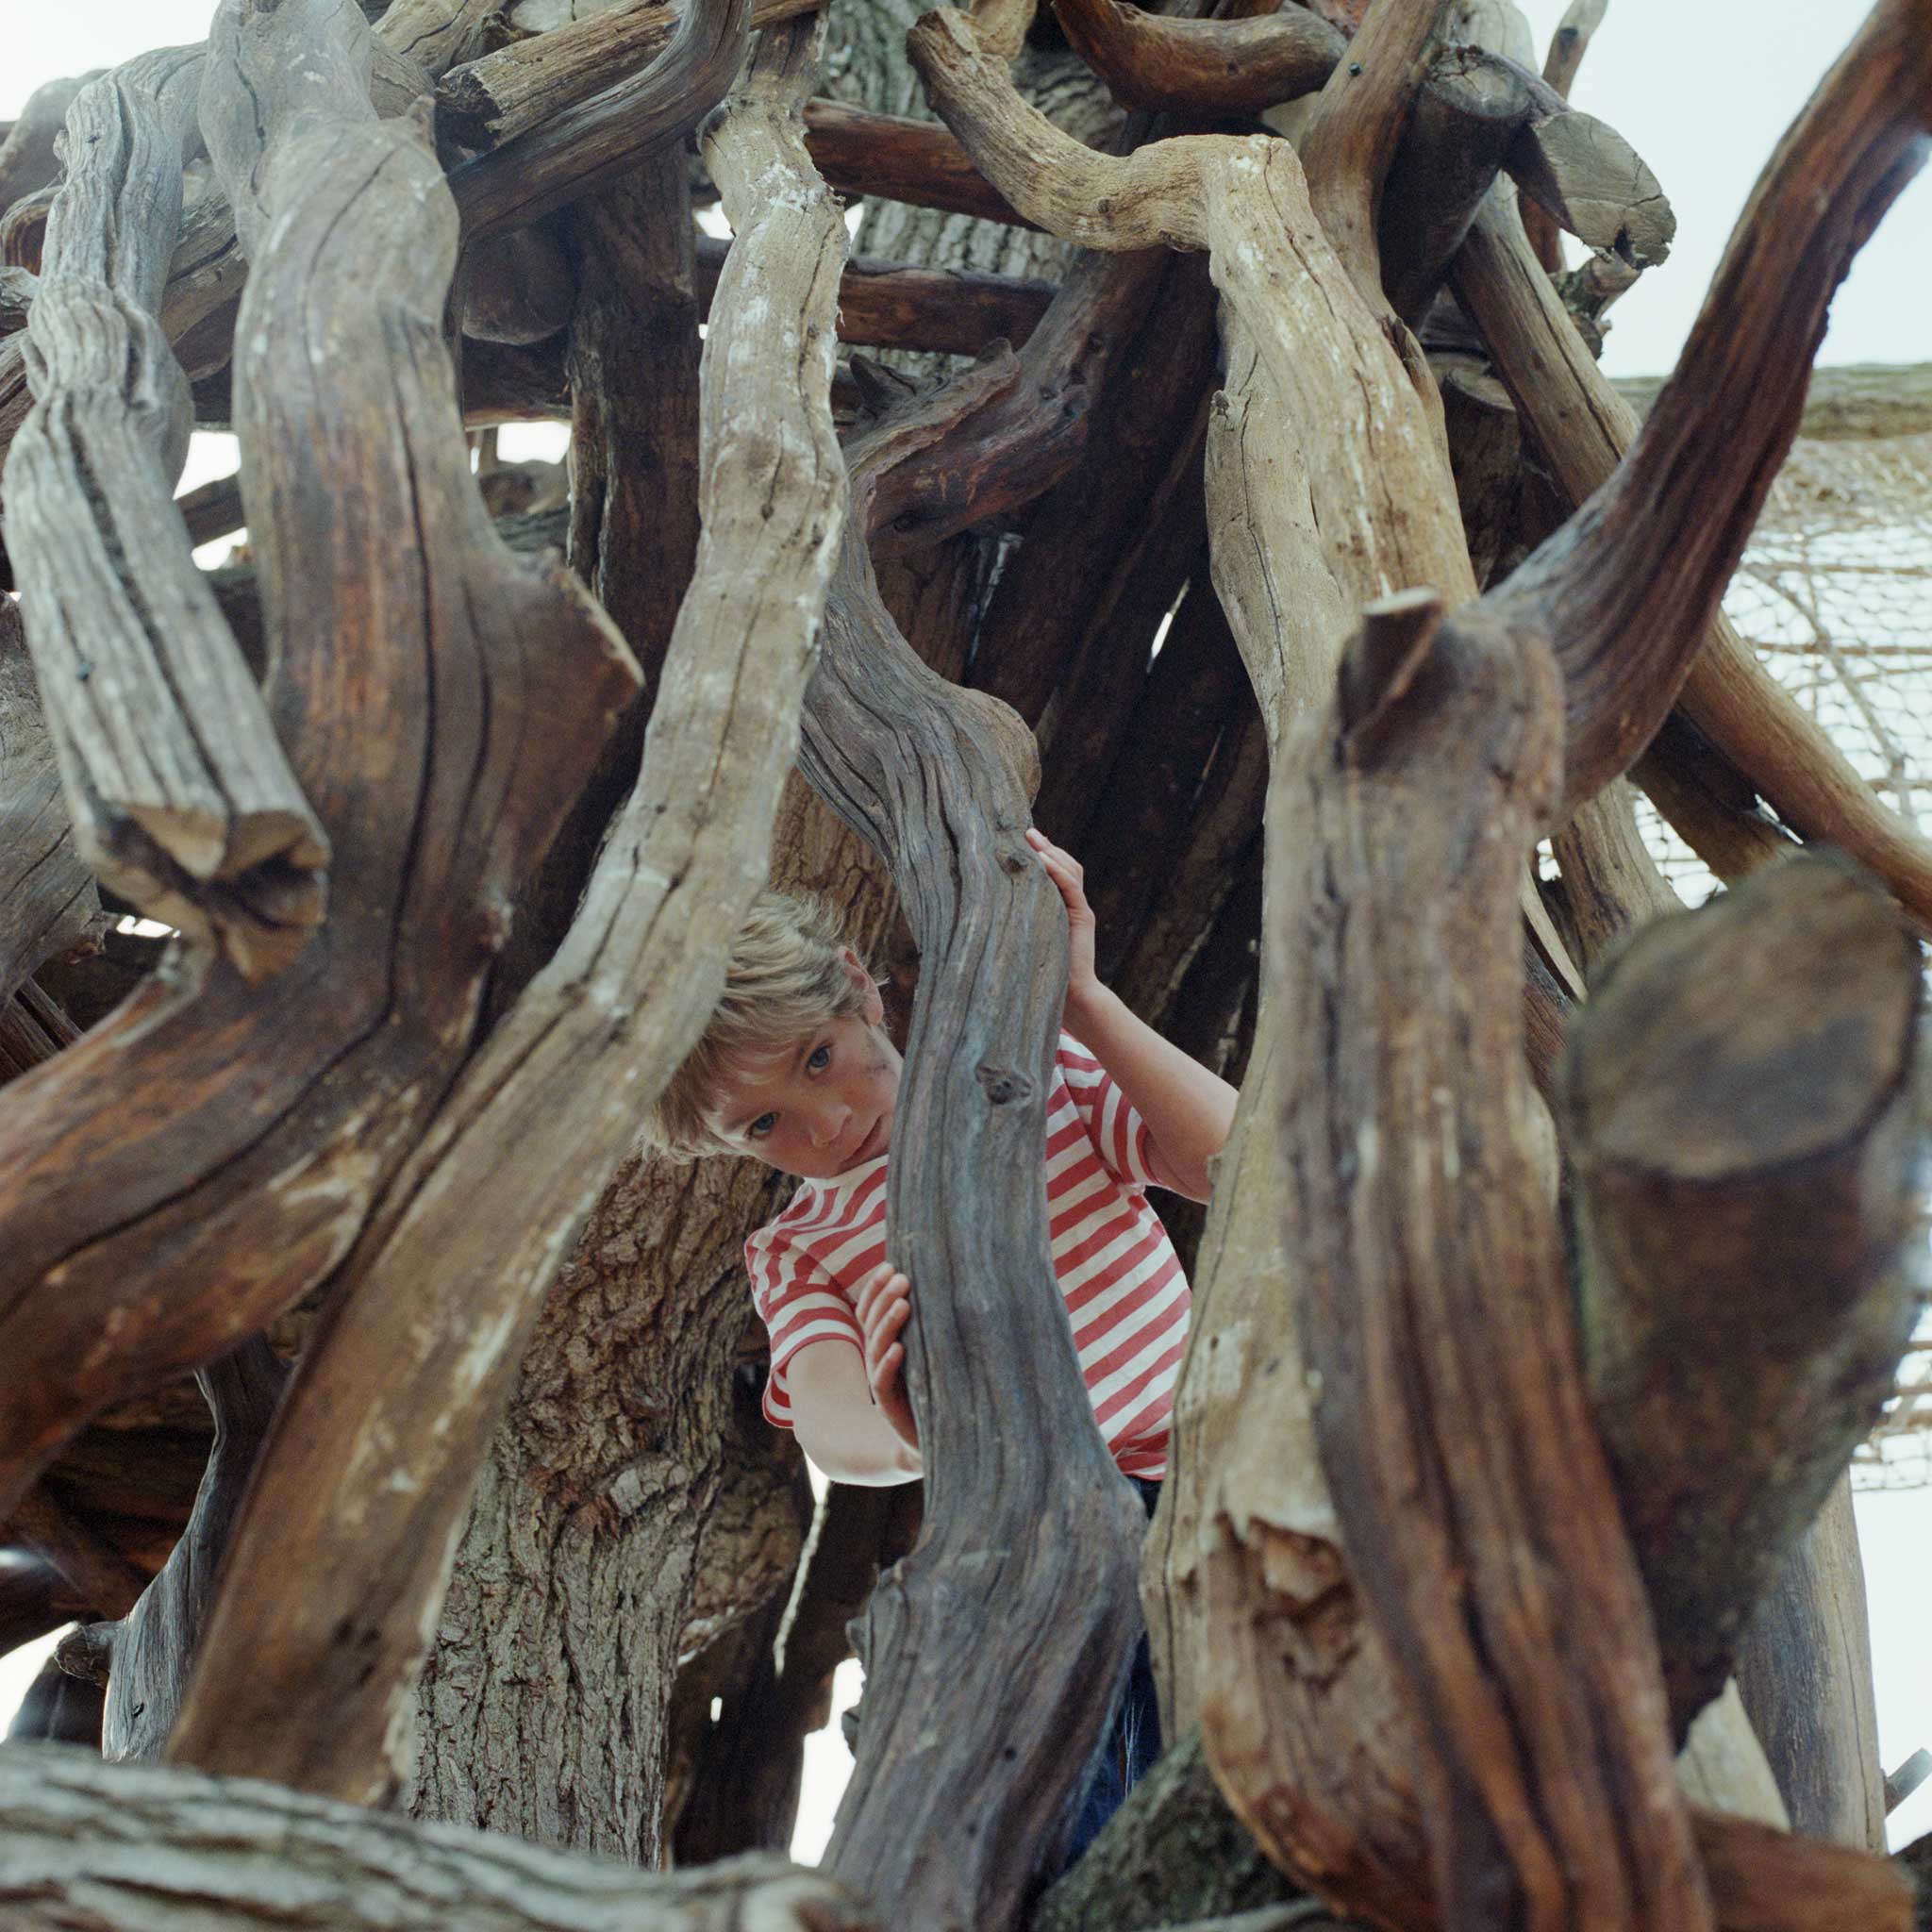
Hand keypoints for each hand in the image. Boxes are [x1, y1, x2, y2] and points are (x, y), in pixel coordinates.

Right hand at [854, 1263, 918, 1450]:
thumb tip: (952, 1283)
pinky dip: (890, 1364)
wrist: (929, 1443)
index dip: (875, 1289)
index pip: (871, 1311)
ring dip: (888, 1323)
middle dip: (884, 1298)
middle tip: (901, 1277)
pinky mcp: (891, 1405)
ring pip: (878, 1347)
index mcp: (884, 1344)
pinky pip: (884, 1382)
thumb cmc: (934, 1391)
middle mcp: (878, 1360)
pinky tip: (899, 1349)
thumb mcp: (930, 1355)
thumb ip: (929, 1326)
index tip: (890, 1265)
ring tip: (903, 1303)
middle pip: (873, 1323)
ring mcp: (882, 1382)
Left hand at [1026, 828, 1098, 1015]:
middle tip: (1025, 830)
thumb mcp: (1020, 941)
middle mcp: (1070, 904)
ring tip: (1032, 837)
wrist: (1071, 999)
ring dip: (1051, 851)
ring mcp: (1078, 909)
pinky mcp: (1082, 917)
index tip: (1017, 839)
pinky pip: (1071, 887)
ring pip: (1069, 870)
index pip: (1052, 871)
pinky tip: (1042, 859)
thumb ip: (1010, 924)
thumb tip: (973, 913)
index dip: (1039, 854)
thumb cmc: (1040, 976)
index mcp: (1057, 907)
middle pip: (1063, 864)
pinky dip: (1058, 871)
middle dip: (1045, 846)